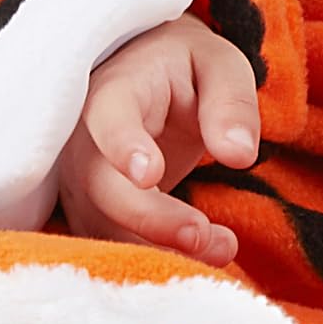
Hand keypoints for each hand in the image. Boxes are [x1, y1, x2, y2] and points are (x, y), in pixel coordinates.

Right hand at [54, 16, 260, 262]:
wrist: (148, 79)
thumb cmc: (185, 68)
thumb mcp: (218, 66)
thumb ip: (230, 103)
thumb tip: (240, 154)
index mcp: (116, 88)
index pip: (108, 115)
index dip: (123, 145)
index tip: (149, 174)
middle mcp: (84, 138)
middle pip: (101, 183)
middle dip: (149, 216)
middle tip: (201, 235)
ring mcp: (82, 179)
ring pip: (103, 223)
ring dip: (158, 245)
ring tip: (221, 247)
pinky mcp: (93, 211)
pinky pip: (113, 242)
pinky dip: (154, 257)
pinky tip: (204, 255)